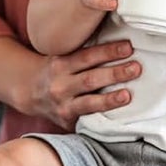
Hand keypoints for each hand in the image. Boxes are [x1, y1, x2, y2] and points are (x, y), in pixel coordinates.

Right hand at [26, 37, 140, 131]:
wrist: (29, 91)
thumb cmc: (56, 70)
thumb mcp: (63, 56)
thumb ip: (84, 54)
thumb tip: (121, 44)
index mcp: (60, 64)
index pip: (87, 56)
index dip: (108, 52)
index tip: (128, 47)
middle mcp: (60, 84)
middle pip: (90, 79)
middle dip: (114, 73)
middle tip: (136, 68)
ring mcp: (63, 104)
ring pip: (89, 102)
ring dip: (110, 99)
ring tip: (128, 95)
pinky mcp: (67, 121)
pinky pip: (87, 121)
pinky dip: (103, 119)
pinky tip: (119, 119)